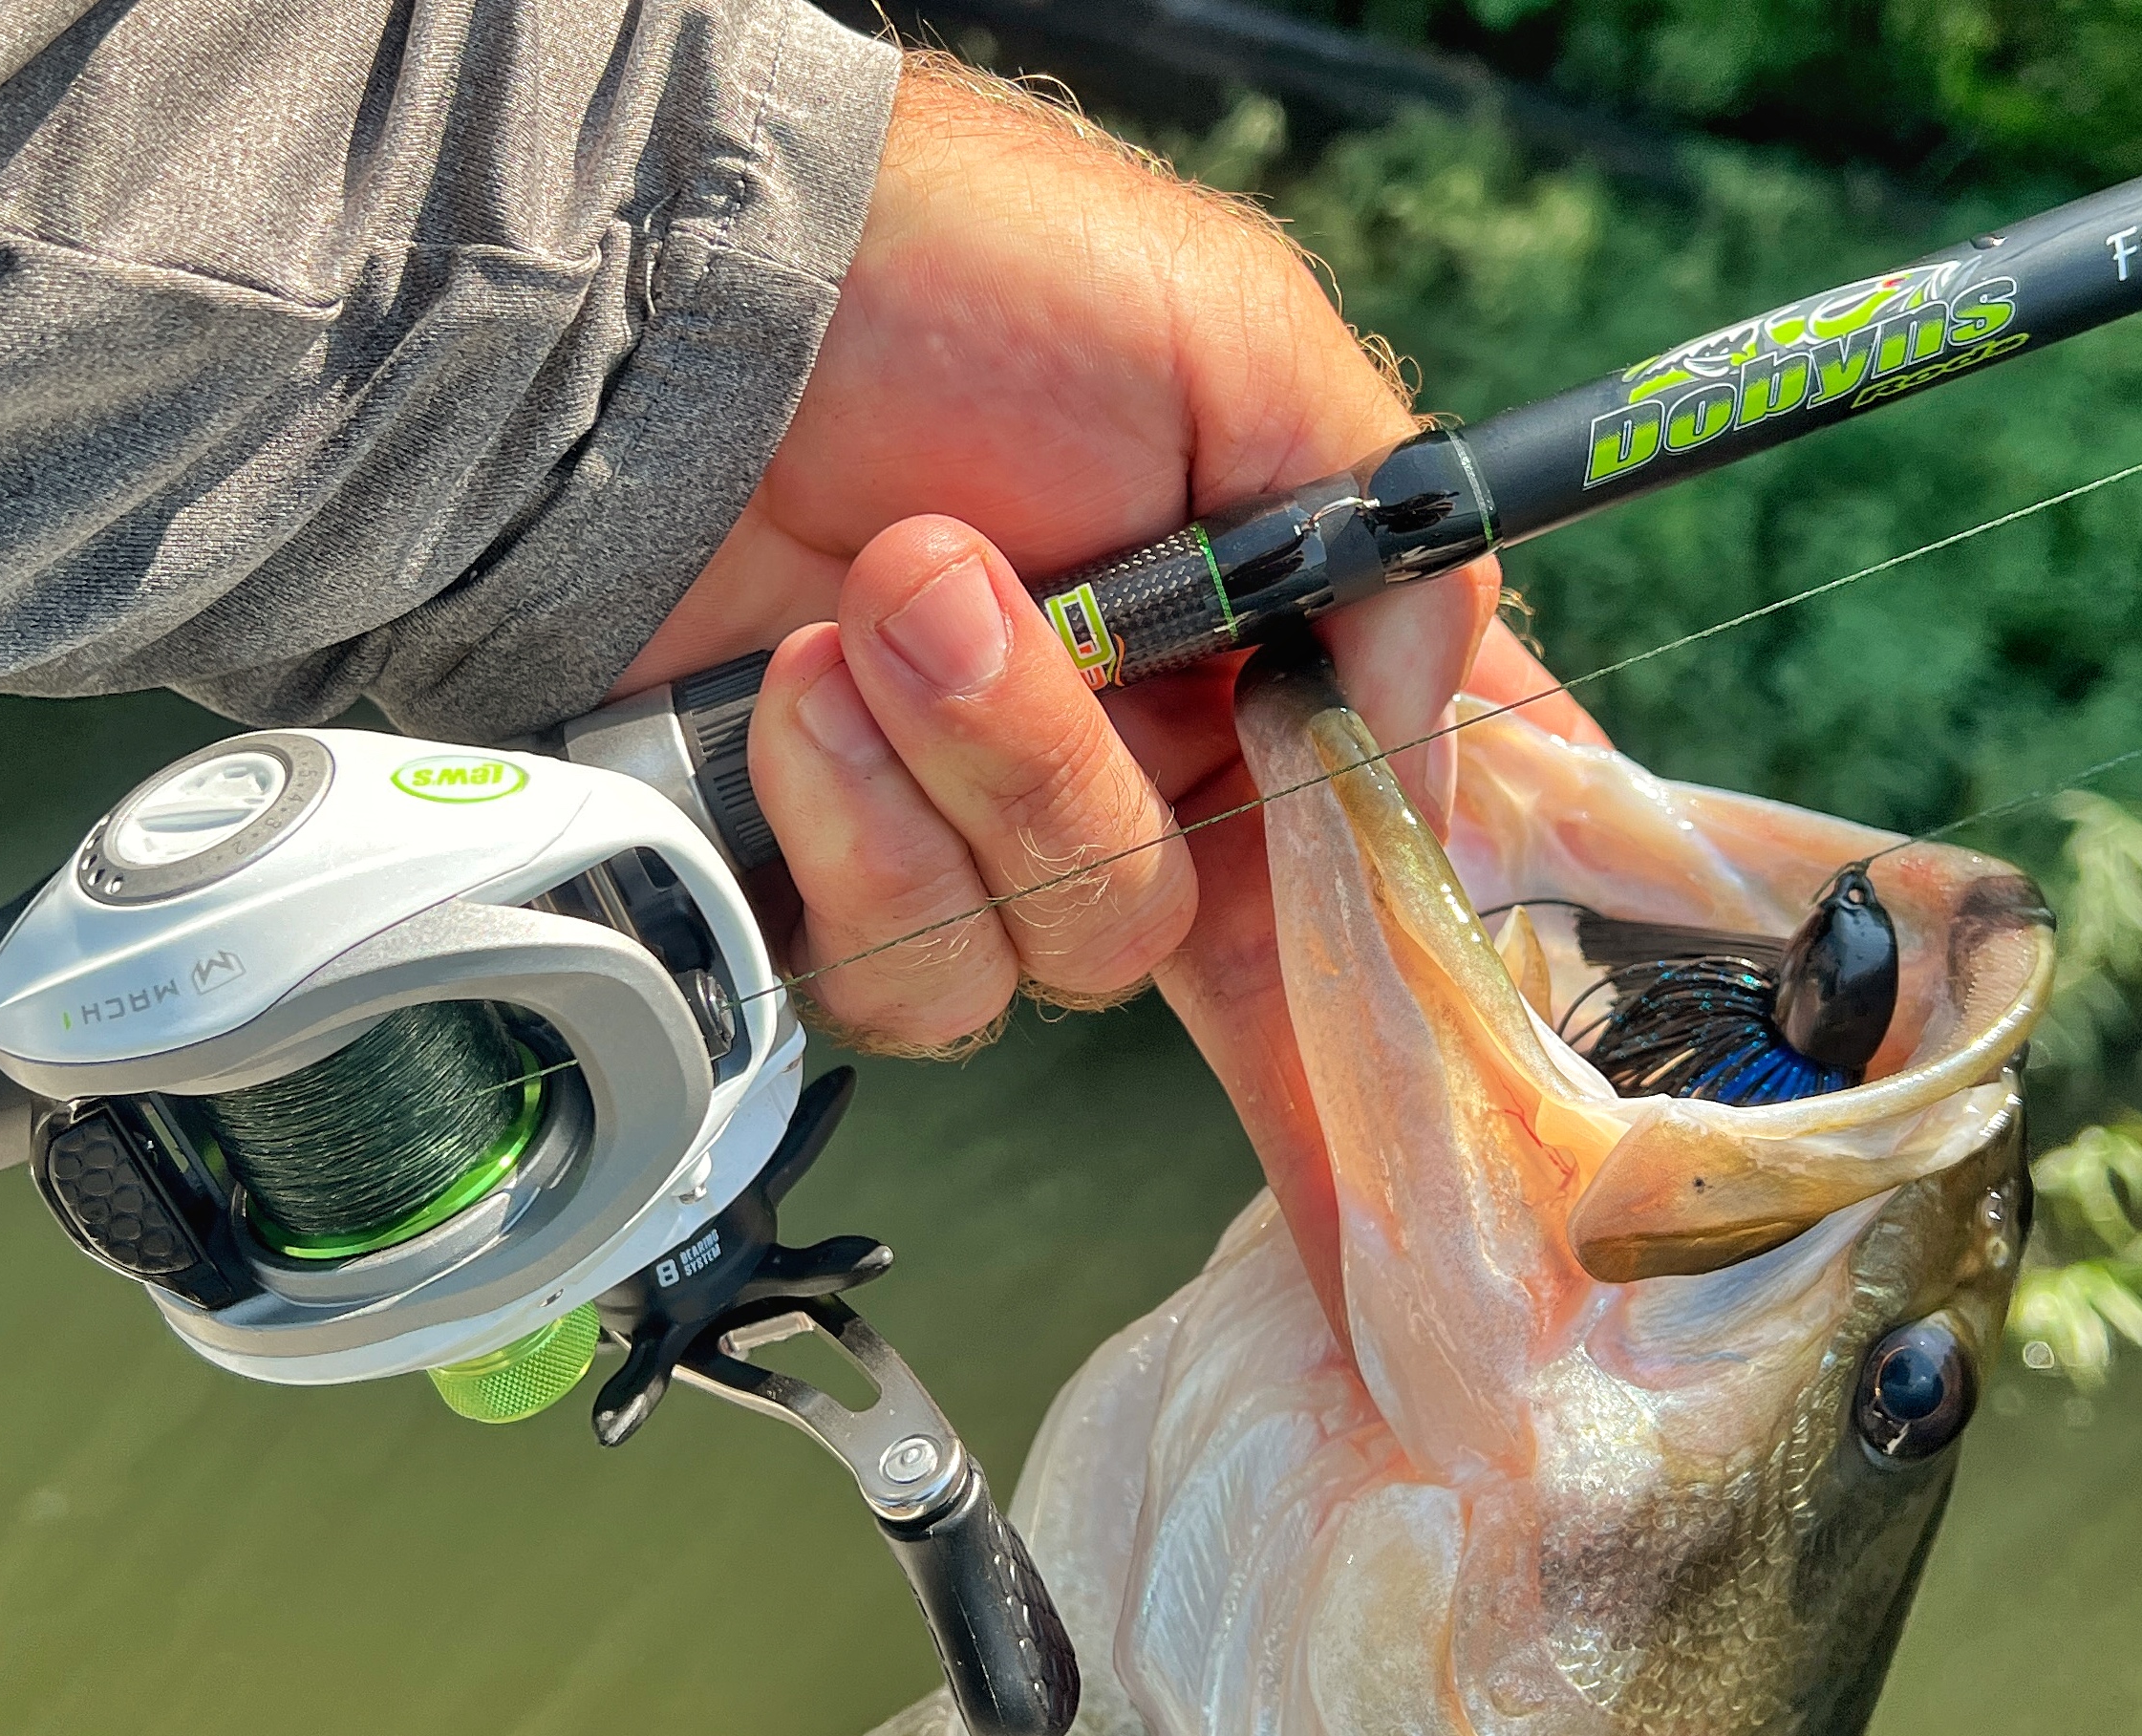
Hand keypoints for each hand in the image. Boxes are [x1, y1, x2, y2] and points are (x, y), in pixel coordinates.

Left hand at [622, 56, 1600, 1315]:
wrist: (684, 293)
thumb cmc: (964, 272)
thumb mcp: (1239, 341)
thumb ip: (1385, 554)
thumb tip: (1430, 745)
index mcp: (1262, 650)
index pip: (1385, 835)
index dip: (1424, 953)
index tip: (1456, 1058)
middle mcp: (1142, 762)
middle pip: (1230, 935)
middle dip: (1092, 779)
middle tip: (983, 599)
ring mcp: (985, 833)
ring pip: (1069, 952)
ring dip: (974, 771)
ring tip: (878, 595)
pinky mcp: (837, 882)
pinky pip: (907, 970)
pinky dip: (856, 826)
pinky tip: (799, 685)